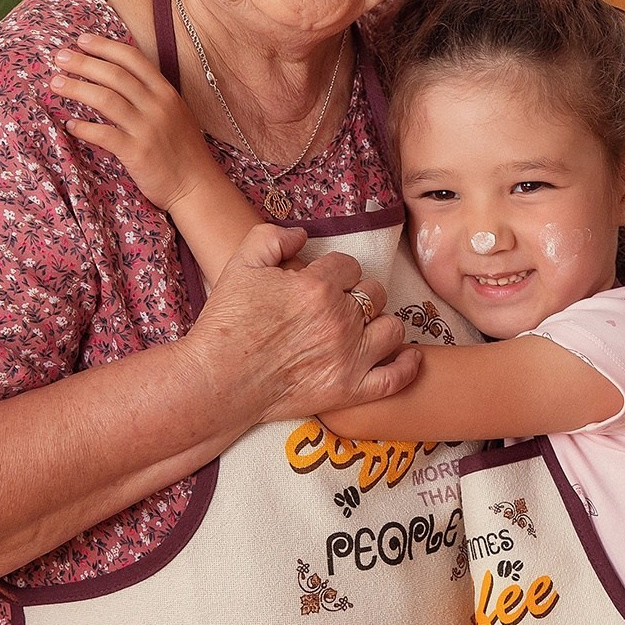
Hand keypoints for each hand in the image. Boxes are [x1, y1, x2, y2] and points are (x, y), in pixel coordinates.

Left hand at [51, 33, 217, 210]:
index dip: (105, 46)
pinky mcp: (137, 153)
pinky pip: (104, 135)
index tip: (82, 40)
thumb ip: (153, 94)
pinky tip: (70, 124)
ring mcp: (148, 129)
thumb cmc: (184, 151)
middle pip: (115, 74)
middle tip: (60, 57)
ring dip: (76, 88)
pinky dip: (84, 128)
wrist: (198, 187)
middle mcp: (158, 106)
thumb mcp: (176, 113)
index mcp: (166, 92)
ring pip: (106, 99)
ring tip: (55, 83)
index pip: (132, 58)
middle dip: (84, 62)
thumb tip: (122, 77)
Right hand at [181, 223, 421, 423]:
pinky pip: (395, 378)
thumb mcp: (240, 264)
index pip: (347, 266)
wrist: (216, 381)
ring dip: (379, 323)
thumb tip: (301, 234)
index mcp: (317, 286)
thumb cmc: (226, 324)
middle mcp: (340, 320)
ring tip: (361, 327)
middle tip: (335, 306)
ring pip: (391, 328)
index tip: (320, 283)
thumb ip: (271, 237)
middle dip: (357, 294)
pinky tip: (408, 354)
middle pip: (373, 293)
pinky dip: (407, 365)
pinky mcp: (349, 390)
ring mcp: (349, 358)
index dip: (334, 272)